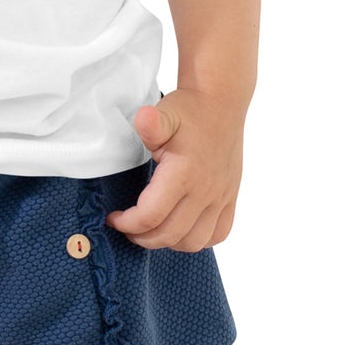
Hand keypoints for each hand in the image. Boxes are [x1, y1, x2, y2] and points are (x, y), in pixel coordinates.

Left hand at [104, 88, 243, 251]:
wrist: (220, 103)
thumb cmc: (189, 110)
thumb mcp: (165, 113)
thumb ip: (151, 123)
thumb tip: (144, 119)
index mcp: (185, 173)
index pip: (151, 216)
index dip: (127, 223)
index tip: (114, 217)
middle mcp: (205, 190)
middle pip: (169, 234)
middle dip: (142, 237)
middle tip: (127, 228)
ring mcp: (221, 197)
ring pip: (194, 242)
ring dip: (168, 242)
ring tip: (151, 230)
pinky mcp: (230, 197)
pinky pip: (218, 234)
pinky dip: (197, 239)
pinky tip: (181, 229)